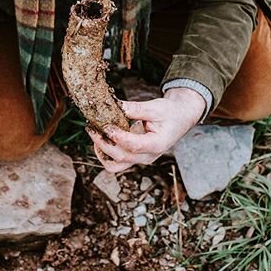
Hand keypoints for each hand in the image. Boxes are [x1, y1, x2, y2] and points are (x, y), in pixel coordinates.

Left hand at [87, 87, 205, 173]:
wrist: (179, 119)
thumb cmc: (169, 113)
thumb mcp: (154, 107)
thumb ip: (134, 108)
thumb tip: (113, 105)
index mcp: (157, 144)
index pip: (134, 145)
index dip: (118, 137)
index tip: (106, 126)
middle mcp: (148, 156)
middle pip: (121, 157)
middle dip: (103, 143)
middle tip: (92, 128)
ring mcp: (140, 159)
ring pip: (116, 165)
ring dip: (102, 152)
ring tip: (95, 134)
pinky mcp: (134, 157)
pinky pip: (116, 162)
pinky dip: (105, 153)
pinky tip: (101, 138)